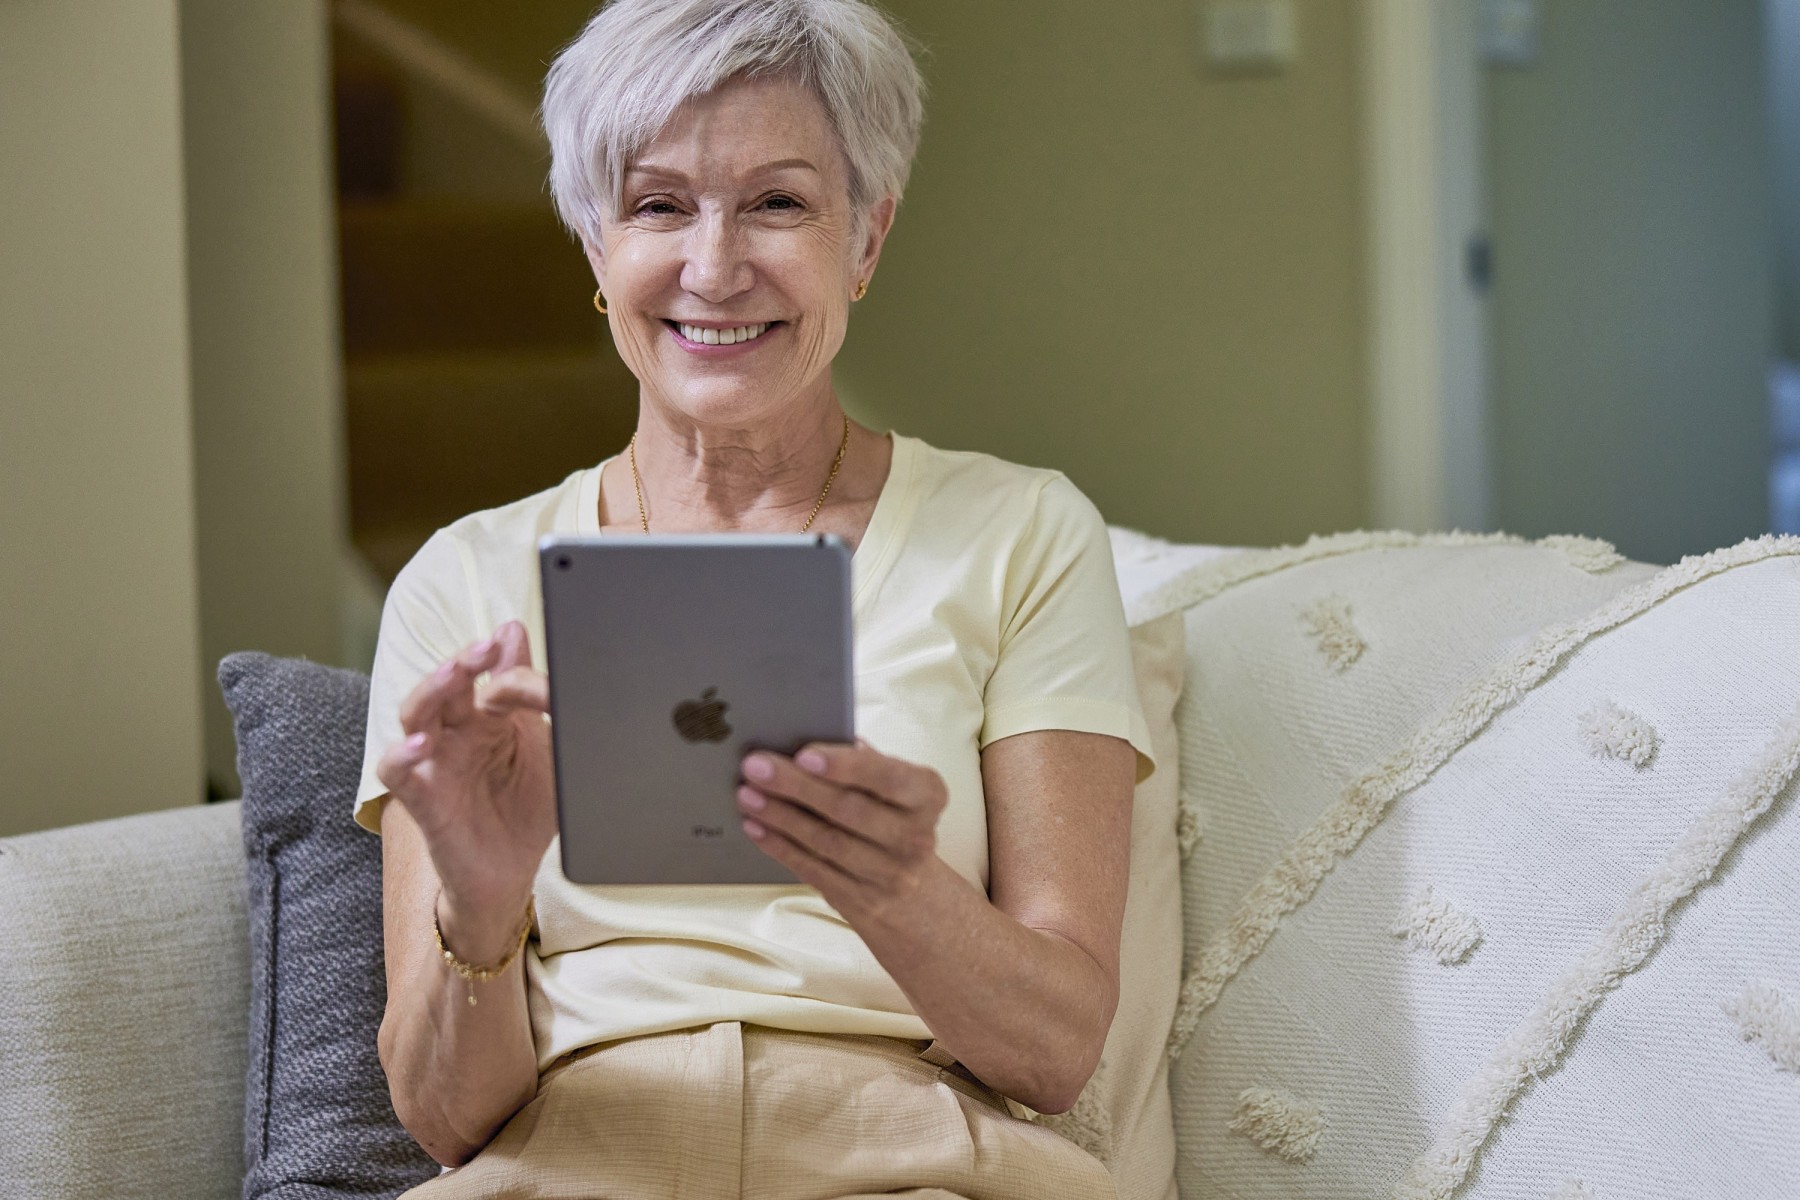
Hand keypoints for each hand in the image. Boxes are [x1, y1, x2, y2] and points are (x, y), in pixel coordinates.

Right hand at [375, 620, 554, 953]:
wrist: (514, 877)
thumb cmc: (528, 810)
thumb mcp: (549, 751)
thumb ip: (540, 699)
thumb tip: (523, 639)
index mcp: (491, 717)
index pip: (495, 679)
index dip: (515, 673)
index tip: (543, 683)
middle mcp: (458, 733)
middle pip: (448, 684)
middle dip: (464, 660)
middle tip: (485, 648)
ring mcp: (436, 762)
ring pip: (416, 713)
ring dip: (431, 689)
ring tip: (453, 674)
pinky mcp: (420, 798)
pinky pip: (395, 770)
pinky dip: (401, 754)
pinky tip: (422, 746)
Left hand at [737, 741, 948, 918]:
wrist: (914, 893)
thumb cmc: (892, 818)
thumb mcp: (894, 786)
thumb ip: (863, 761)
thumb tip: (810, 734)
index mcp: (927, 795)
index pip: (889, 778)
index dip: (847, 766)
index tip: (804, 755)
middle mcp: (916, 836)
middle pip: (849, 810)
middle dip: (796, 786)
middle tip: (756, 767)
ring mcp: (890, 874)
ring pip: (826, 842)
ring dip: (780, 816)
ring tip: (748, 795)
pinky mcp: (862, 901)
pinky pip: (813, 870)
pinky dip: (780, 846)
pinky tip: (757, 827)